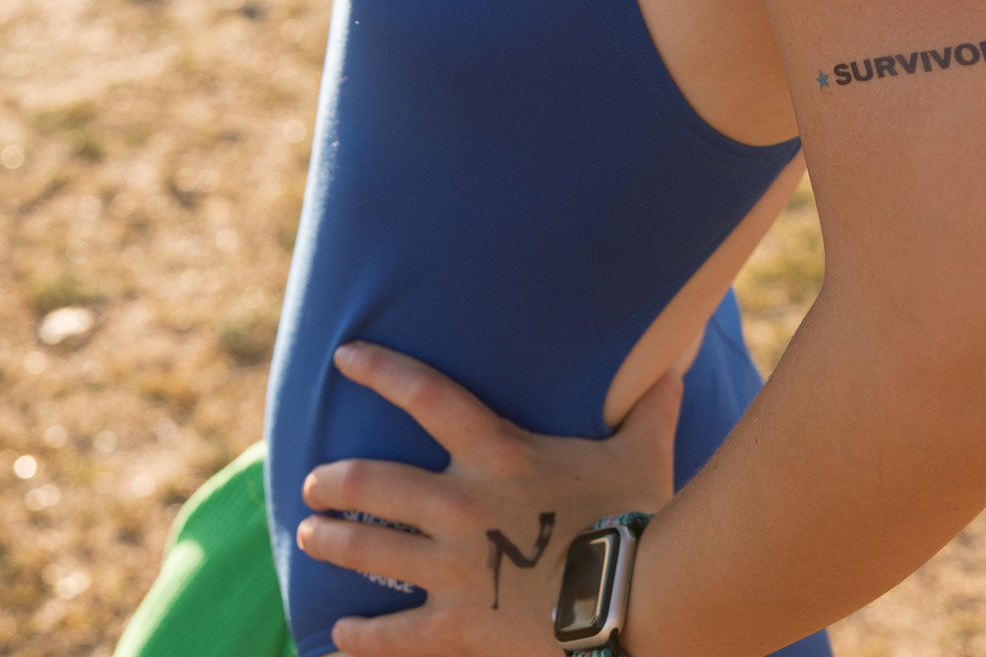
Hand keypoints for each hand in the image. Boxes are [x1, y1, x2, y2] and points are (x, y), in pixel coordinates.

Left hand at [298, 341, 681, 655]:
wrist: (639, 598)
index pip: (428, 395)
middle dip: (335, 481)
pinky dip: (363, 638)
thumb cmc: (641, 516)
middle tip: (311, 483)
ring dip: (334, 543)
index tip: (345, 356)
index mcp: (499, 454)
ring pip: (372, 552)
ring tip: (310, 538)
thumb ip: (650, 409)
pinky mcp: (458, 627)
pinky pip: (396, 635)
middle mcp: (462, 505)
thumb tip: (674, 366)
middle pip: (377, 483)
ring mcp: (454, 569)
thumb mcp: (643, 451)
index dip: (382, 371)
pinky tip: (340, 636)